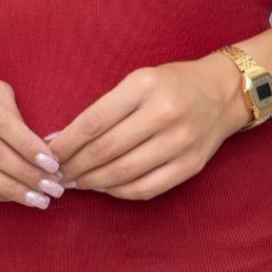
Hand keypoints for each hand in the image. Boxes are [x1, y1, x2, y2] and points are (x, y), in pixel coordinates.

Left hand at [47, 52, 252, 200]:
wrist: (223, 93)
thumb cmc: (171, 84)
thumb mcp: (138, 80)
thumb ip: (105, 108)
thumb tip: (63, 140)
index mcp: (144, 86)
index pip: (93, 122)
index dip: (65, 143)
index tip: (48, 153)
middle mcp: (163, 113)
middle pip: (105, 150)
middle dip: (74, 166)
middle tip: (56, 173)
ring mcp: (180, 142)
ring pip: (123, 173)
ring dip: (92, 182)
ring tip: (76, 182)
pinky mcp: (190, 165)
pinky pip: (146, 188)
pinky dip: (119, 192)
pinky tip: (104, 187)